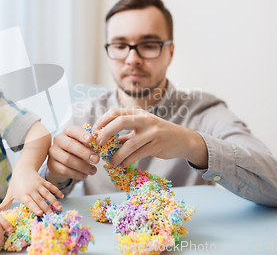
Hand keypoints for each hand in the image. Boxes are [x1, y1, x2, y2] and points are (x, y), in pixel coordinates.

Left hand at [0, 169, 63, 215]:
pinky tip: (62, 196)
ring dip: (54, 201)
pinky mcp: (43, 181)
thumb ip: (5, 202)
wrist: (22, 169)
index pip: (29, 202)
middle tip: (52, 215)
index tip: (40, 213)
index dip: (35, 207)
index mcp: (23, 194)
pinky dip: (57, 191)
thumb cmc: (16, 183)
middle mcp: (31, 190)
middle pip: (40, 200)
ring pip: (47, 194)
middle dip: (46, 208)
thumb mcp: (10, 192)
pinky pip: (51, 186)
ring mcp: (38, 185)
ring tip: (59, 208)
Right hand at [47, 125, 99, 180]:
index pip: (73, 130)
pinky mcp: (51, 164)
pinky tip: (84, 175)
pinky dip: (76, 174)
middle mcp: (58, 140)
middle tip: (96, 159)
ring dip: (82, 166)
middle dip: (84, 153)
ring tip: (93, 170)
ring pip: (67, 159)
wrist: (62, 161)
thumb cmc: (76, 149)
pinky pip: (64, 170)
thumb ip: (88, 145)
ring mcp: (53, 152)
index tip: (90, 139)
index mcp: (67, 131)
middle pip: (70, 145)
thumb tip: (96, 151)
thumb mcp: (82, 144)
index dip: (81, 134)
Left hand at [92, 108, 207, 168]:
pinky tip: (122, 165)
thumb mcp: (141, 130)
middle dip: (106, 132)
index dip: (102, 120)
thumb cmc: (158, 134)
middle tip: (97, 144)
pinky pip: (138, 154)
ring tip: (110, 162)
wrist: (183, 140)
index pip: (116, 112)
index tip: (94, 131)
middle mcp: (145, 119)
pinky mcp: (157, 144)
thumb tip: (104, 143)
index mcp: (138, 113)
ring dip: (117, 154)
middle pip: (121, 121)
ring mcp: (152, 131)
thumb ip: (124, 135)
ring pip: (130, 143)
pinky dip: (128, 160)